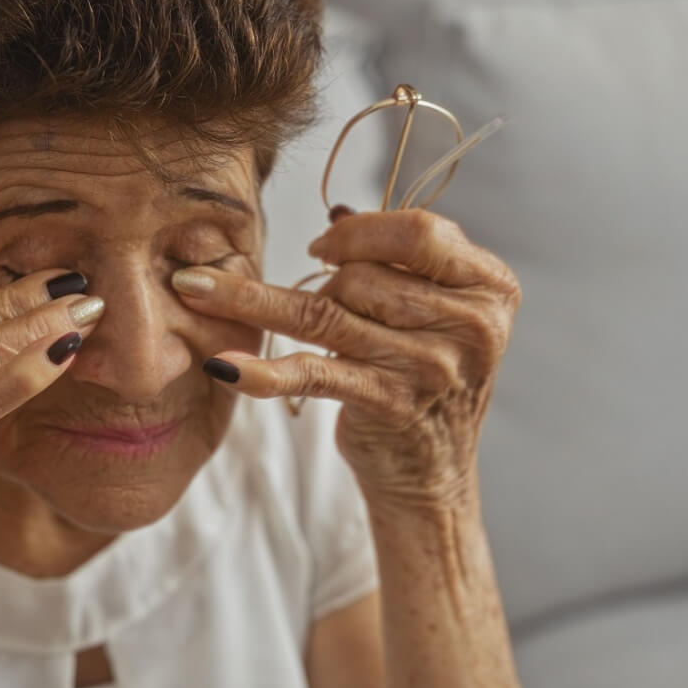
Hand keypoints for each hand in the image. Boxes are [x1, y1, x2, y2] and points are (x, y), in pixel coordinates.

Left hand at [172, 208, 520, 507]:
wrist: (433, 474)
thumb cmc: (426, 379)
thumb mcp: (436, 313)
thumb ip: (399, 261)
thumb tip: (337, 214)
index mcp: (491, 289)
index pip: (419, 233)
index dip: (362, 233)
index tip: (322, 247)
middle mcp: (470, 327)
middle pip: (365, 274)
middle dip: (326, 283)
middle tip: (319, 307)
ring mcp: (431, 368)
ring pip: (327, 311)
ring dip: (259, 302)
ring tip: (196, 290)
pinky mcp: (387, 404)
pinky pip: (311, 373)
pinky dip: (263, 371)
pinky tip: (222, 365)